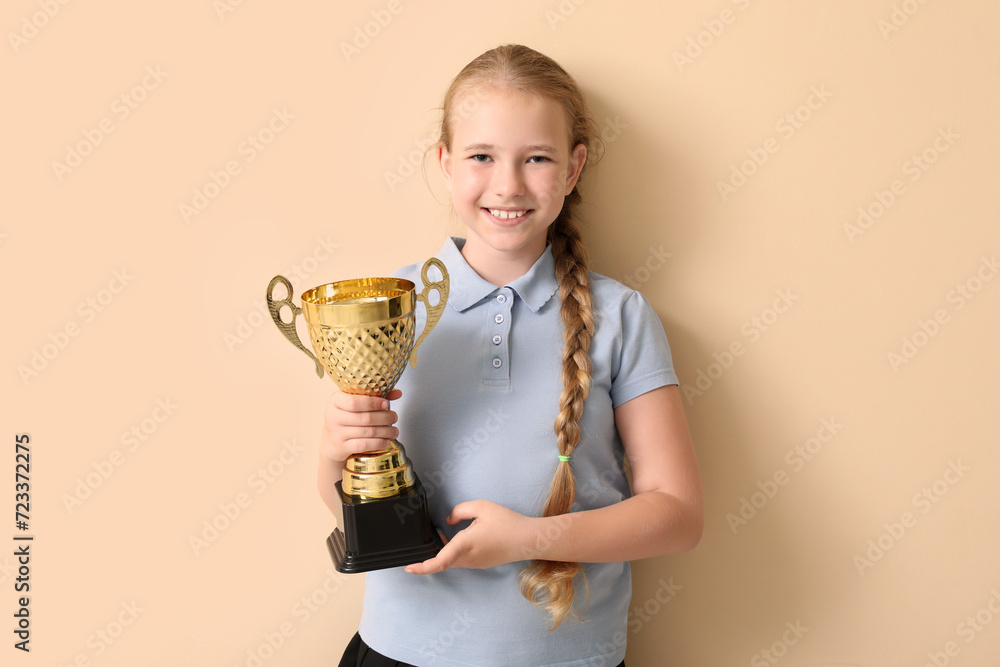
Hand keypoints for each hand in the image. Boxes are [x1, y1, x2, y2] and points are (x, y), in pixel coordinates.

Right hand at [318, 388, 401, 463]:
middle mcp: (333, 416)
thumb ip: (374, 395)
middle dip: (384, 417)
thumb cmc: (346, 416)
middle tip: (394, 417)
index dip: (373, 403)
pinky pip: (364, 445)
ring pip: (367, 432)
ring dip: (385, 431)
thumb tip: (398, 393)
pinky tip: (386, 441)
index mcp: (336, 400)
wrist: (331, 441)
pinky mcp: (341, 447)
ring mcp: (336, 433)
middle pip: (365, 418)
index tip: (386, 404)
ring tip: (394, 431)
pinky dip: (378, 443)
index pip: (354, 402)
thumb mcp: (354, 401)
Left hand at [405, 500, 532, 574]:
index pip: (439, 561)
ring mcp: (475, 564)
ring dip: (444, 550)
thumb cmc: (507, 522)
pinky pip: (461, 560)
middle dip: (431, 551)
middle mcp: (468, 558)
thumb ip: (459, 511)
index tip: (409, 567)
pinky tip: (461, 538)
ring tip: (443, 534)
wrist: (528, 540)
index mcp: (465, 544)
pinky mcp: (480, 564)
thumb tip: (448, 522)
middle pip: (442, 560)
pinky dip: (455, 551)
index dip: (422, 566)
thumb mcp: (481, 507)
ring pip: (451, 560)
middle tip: (428, 537)